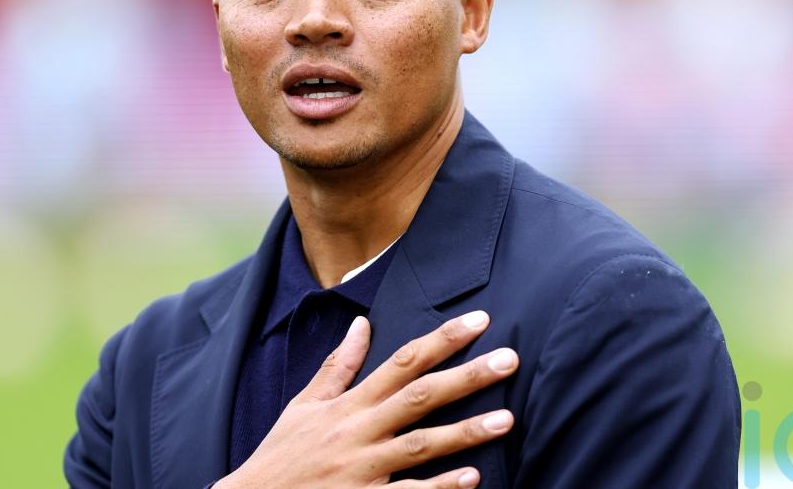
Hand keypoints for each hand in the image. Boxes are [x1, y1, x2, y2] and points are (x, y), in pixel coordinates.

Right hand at [216, 310, 517, 487]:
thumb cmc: (281, 456)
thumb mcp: (304, 406)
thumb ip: (337, 366)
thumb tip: (361, 323)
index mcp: (349, 404)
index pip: (402, 361)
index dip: (442, 339)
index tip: (480, 321)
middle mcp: (359, 431)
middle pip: (420, 396)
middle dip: (466, 376)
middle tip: (510, 359)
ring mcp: (362, 470)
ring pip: (420, 445)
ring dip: (465, 432)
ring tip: (507, 419)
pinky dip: (439, 488)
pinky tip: (472, 479)